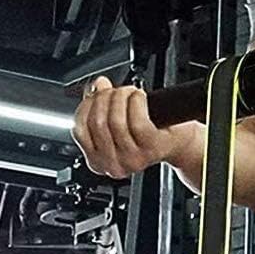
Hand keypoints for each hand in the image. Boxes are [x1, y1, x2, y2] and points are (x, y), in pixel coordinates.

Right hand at [72, 77, 192, 178]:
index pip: (80, 130)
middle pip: (97, 123)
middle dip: (106, 98)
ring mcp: (133, 159)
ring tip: (130, 94)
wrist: (174, 140)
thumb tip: (96, 87)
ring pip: (116, 120)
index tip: (96, 95)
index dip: (87, 105)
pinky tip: (140, 98)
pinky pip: (136, 120)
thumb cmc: (145, 131)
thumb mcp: (112, 120)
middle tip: (116, 92)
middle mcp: (114, 166)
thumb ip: (96, 104)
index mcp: (98, 161)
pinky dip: (137, 101)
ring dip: (122, 97)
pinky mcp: (150, 148)